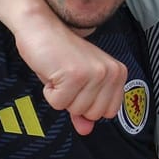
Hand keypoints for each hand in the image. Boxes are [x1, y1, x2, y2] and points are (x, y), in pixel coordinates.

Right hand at [13, 23, 128, 133]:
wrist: (40, 27)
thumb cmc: (58, 54)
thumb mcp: (77, 83)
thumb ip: (84, 108)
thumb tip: (86, 131)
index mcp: (118, 73)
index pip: (108, 112)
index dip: (87, 103)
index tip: (78, 83)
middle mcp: (110, 73)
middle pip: (93, 114)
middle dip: (73, 101)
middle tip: (66, 78)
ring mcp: (94, 73)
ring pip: (75, 110)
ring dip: (60, 95)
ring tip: (59, 73)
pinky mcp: (74, 75)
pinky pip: (58, 104)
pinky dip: (49, 92)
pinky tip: (51, 71)